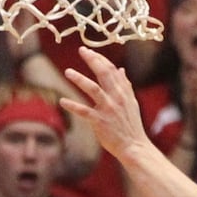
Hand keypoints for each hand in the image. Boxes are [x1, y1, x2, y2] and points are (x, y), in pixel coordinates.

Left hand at [63, 48, 153, 166]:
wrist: (134, 146)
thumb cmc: (131, 126)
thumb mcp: (132, 103)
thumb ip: (125, 86)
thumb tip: (121, 69)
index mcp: (123, 92)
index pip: (111, 70)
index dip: (100, 58)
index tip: (89, 51)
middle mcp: (117, 98)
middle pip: (104, 74)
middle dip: (92, 60)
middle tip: (81, 50)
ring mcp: (108, 109)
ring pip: (93, 89)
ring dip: (80, 79)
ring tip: (68, 72)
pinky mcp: (100, 122)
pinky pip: (84, 111)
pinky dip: (73, 106)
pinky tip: (62, 101)